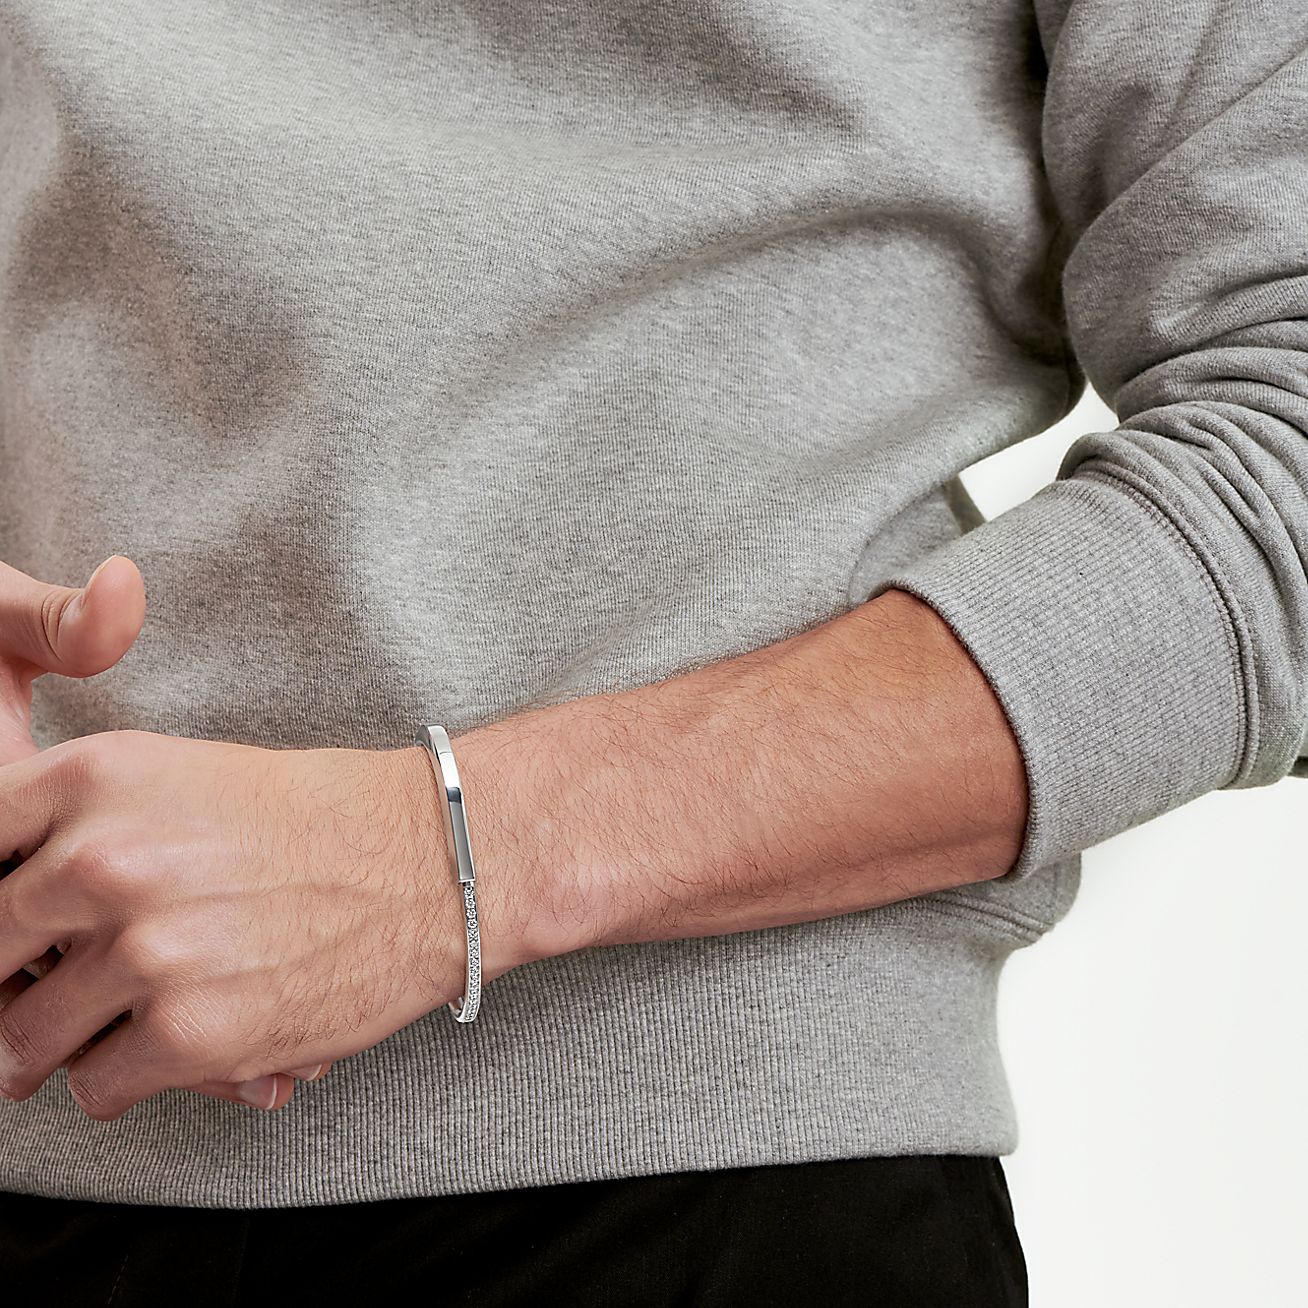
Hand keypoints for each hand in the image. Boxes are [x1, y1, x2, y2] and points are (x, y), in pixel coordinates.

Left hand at [0, 557, 325, 1110]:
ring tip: (115, 1025)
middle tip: (52, 987)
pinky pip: (97, 1089)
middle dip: (12, 981)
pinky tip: (171, 1045)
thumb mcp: (185, 779)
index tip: (15, 928)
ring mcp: (145, 951)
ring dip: (62, 1043)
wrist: (432, 861)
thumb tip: (13, 898)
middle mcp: (105, 860)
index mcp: (98, 777)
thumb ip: (84, 824)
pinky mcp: (190, 1033)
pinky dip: (127, 1080)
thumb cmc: (322, 817)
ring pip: (25, 1040)